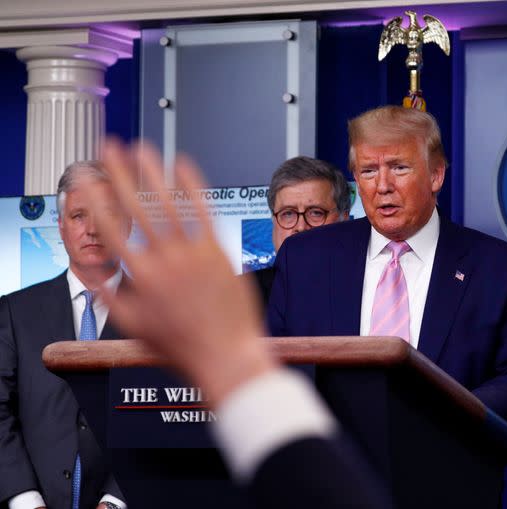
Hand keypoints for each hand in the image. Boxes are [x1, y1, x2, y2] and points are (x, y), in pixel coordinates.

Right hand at [91, 140, 278, 405]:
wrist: (227, 356)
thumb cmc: (185, 348)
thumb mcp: (136, 328)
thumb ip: (111, 299)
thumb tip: (94, 277)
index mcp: (141, 278)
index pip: (111, 230)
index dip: (96, 200)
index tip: (87, 179)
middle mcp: (165, 261)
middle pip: (135, 208)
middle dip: (119, 174)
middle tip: (108, 149)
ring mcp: (194, 254)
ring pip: (168, 203)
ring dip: (152, 172)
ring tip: (140, 148)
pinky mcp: (219, 251)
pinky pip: (204, 211)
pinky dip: (193, 186)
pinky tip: (182, 164)